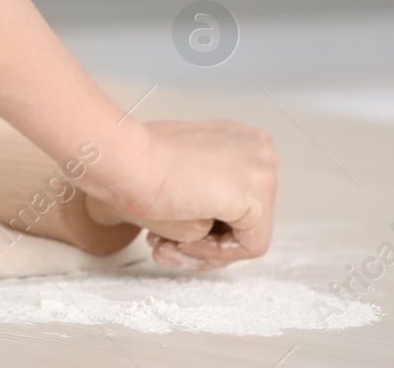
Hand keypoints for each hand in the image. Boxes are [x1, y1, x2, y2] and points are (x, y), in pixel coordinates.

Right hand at [84, 119, 278, 270]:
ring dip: (202, 250)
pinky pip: (250, 246)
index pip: (235, 199)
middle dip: (201, 241)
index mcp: (242, 138)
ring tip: (164, 248)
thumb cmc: (140, 160)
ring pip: (246, 235)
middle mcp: (260, 149)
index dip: (201, 224)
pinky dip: (215, 254)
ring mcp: (264, 170)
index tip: (165, 234)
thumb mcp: (180, 166)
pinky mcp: (259, 196)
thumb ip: (204, 182)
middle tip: (162, 248)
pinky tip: (182, 244)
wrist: (129, 161)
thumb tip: (209, 214)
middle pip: (243, 218)